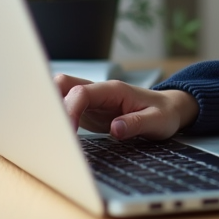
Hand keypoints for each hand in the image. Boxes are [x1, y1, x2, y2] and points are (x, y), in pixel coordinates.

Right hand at [55, 74, 198, 140]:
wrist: (169, 109)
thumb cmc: (164, 113)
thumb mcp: (157, 121)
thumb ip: (136, 124)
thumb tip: (115, 128)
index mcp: (113, 90)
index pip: (82, 93)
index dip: (69, 110)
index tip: (67, 132)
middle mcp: (99, 92)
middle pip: (63, 84)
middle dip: (50, 102)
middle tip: (49, 129)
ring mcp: (92, 101)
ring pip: (61, 94)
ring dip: (51, 109)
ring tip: (49, 133)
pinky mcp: (89, 112)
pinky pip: (67, 110)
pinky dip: (57, 118)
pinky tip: (56, 135)